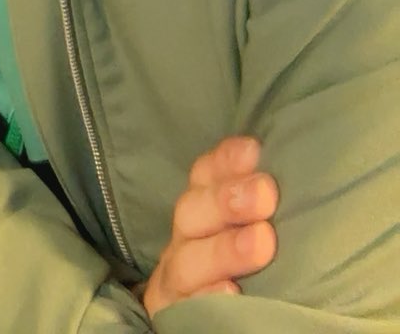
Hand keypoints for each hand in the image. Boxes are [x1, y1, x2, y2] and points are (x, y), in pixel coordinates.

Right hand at [141, 135, 278, 314]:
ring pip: (186, 260)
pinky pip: (186, 305)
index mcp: (200, 212)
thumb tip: (292, 167)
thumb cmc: (246, 270)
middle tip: (265, 193)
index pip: (203, 177)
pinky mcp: (174, 314)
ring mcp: (175, 280)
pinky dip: (208, 297)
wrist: (209, 315)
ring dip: (223, 249)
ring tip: (261, 242)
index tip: (254, 150)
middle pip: (191, 212)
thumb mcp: (247, 228)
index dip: (224, 162)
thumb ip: (259, 204)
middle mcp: (183, 241)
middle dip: (225, 200)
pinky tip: (231, 293)